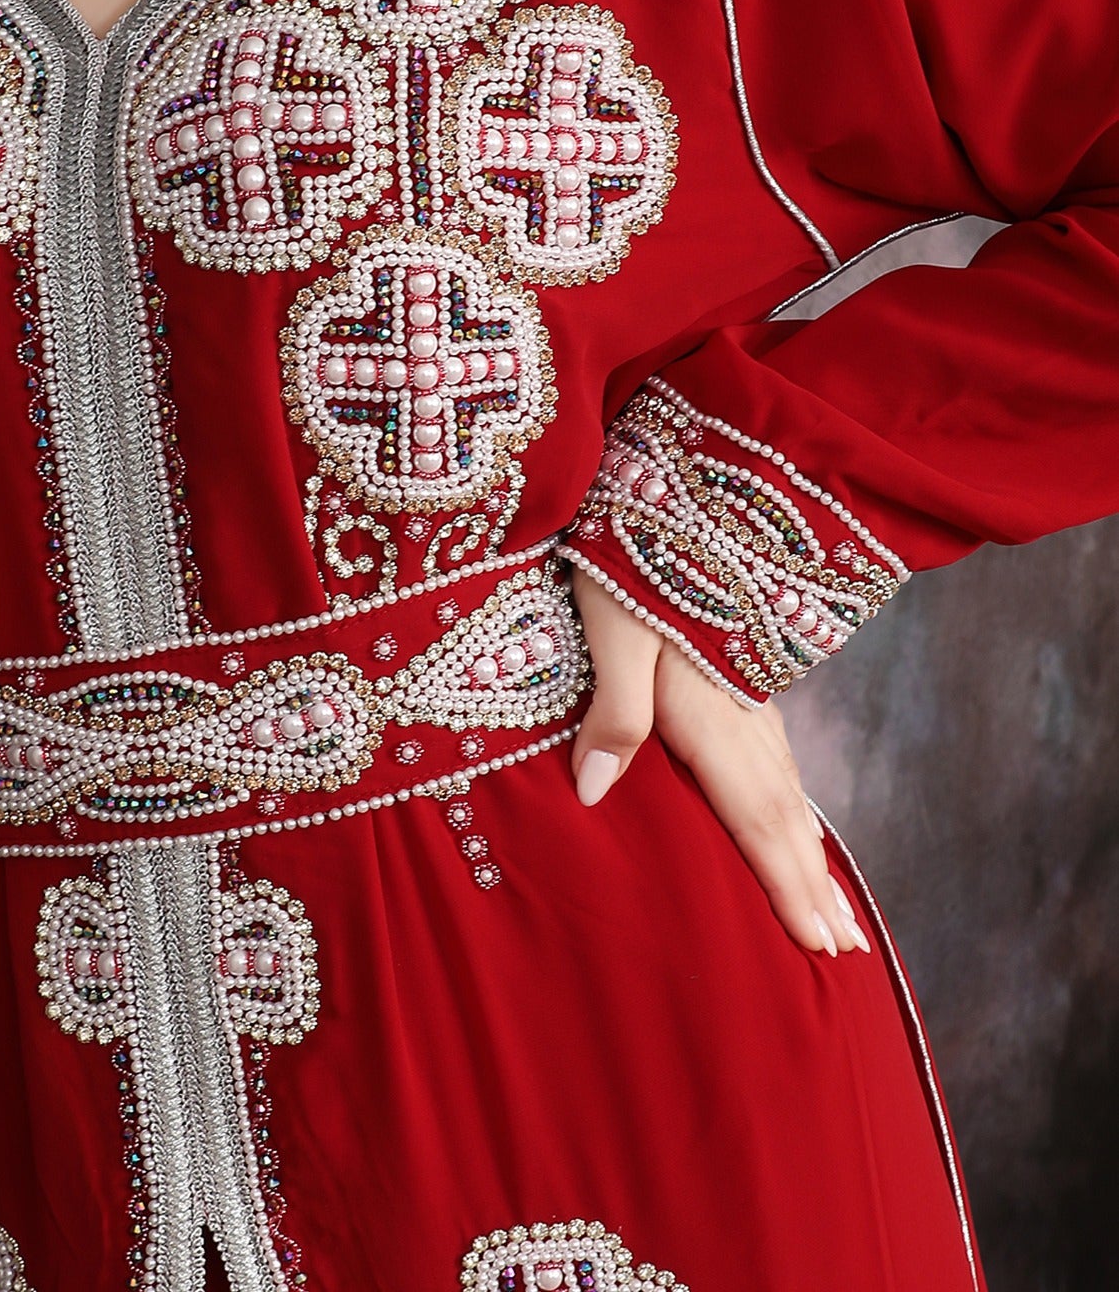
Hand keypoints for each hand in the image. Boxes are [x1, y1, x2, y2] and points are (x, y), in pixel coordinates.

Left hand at [568, 568, 868, 960]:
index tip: (822, 947)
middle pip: (786, 817)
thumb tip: (592, 794)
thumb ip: (612, 714)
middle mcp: (743, 714)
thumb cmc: (632, 561)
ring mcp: (749, 694)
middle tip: (851, 953)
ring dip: (811, 852)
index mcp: (713, 715)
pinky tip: (795, 813)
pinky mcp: (741, 674)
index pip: (757, 821)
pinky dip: (796, 803)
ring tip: (837, 906)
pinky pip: (780, 759)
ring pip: (790, 789)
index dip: (788, 887)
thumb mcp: (612, 632)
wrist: (675, 491)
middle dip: (814, 887)